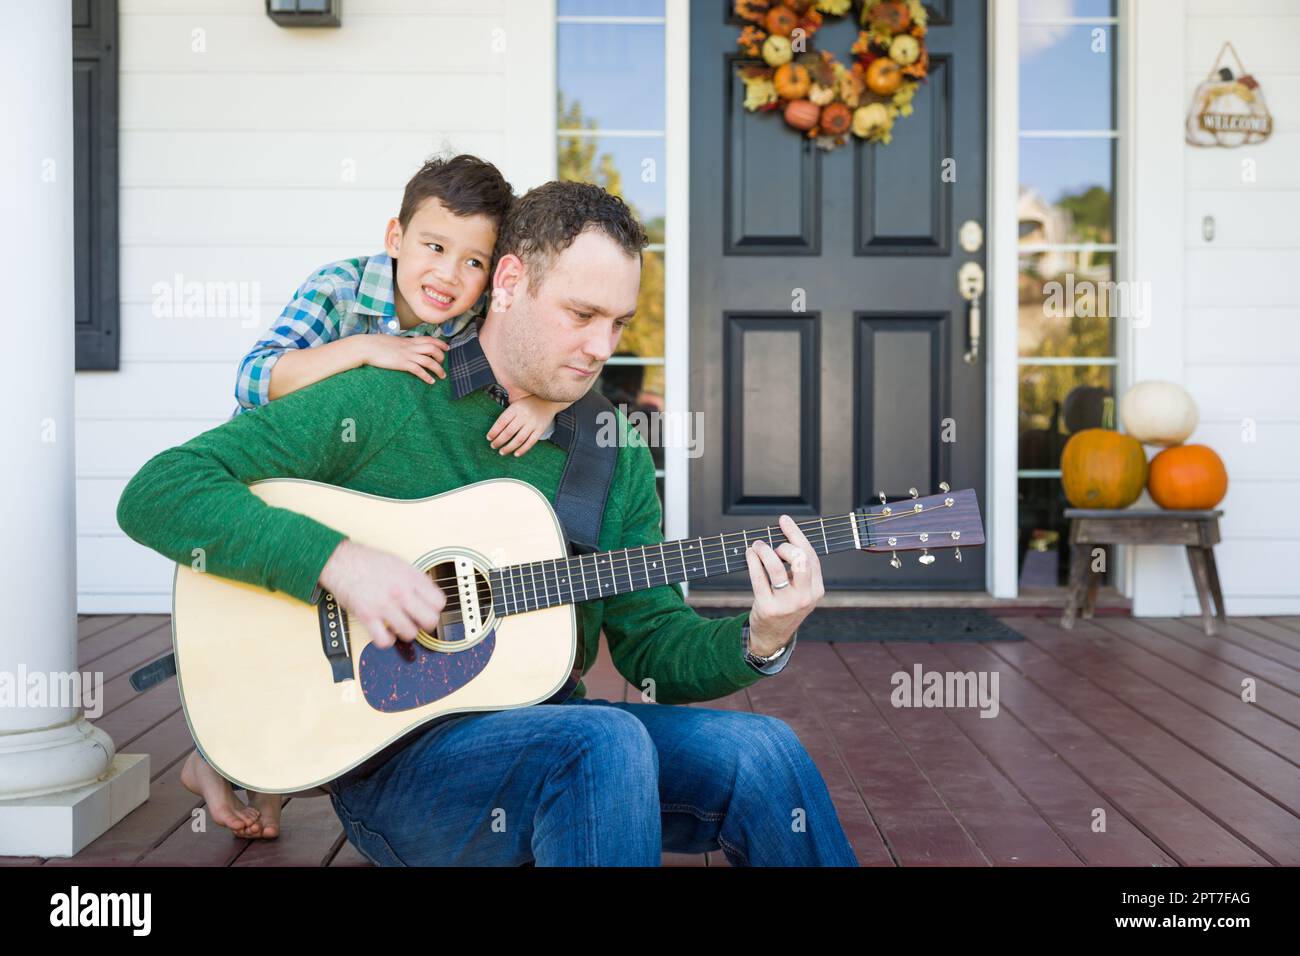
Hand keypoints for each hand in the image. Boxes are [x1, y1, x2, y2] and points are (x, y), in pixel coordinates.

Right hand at [318, 540, 444, 649]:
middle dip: (425, 624)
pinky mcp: (367, 616)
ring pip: (409, 633)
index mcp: (411, 578)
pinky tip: (385, 632)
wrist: (341, 561)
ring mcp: (385, 605)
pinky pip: (384, 640)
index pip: (438, 602)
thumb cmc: (368, 561)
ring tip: (399, 626)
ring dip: (406, 633)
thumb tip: (429, 590)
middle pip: (429, 620)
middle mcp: (400, 592)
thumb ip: (416, 578)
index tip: (428, 609)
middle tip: (417, 621)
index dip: (435, 609)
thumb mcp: (400, 563)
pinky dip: (386, 641)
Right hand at [357, 334, 448, 383]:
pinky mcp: (402, 363)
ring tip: (442, 376)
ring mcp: (407, 355)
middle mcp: (410, 347)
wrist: (366, 346)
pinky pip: (419, 370)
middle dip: (442, 357)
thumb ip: (401, 344)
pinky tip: (431, 381)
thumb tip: (404, 346)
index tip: (446, 348)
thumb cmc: (375, 344)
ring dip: (439, 369)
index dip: (440, 343)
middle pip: (433, 349)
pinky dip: (427, 376)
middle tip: (443, 364)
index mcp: (408, 340)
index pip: (429, 339)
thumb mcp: (392, 341)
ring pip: (429, 360)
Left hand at [487, 395, 561, 456]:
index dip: (494, 431)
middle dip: (499, 441)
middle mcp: (524, 416)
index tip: (489, 438)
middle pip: (509, 432)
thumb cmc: (529, 403)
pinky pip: (530, 442)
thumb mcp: (517, 402)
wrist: (549, 401)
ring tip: (502, 452)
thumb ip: (507, 413)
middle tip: (493, 446)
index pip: (502, 422)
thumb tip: (494, 427)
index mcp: (516, 408)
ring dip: (509, 447)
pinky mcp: (540, 430)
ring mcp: (533, 423)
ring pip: (519, 439)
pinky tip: (516, 453)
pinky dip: (523, 450)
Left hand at [744, 514, 824, 657]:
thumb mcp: (800, 590)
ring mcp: (786, 604)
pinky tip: (749, 554)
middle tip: (773, 547)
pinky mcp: (768, 608)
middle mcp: (804, 597)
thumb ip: (798, 567)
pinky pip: (759, 578)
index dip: (796, 535)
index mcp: (817, 589)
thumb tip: (786, 532)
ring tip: (756, 546)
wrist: (773, 636)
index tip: (784, 520)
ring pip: (776, 567)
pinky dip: (752, 561)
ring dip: (764, 551)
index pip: (810, 556)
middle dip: (785, 546)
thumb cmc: (785, 605)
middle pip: (800, 559)